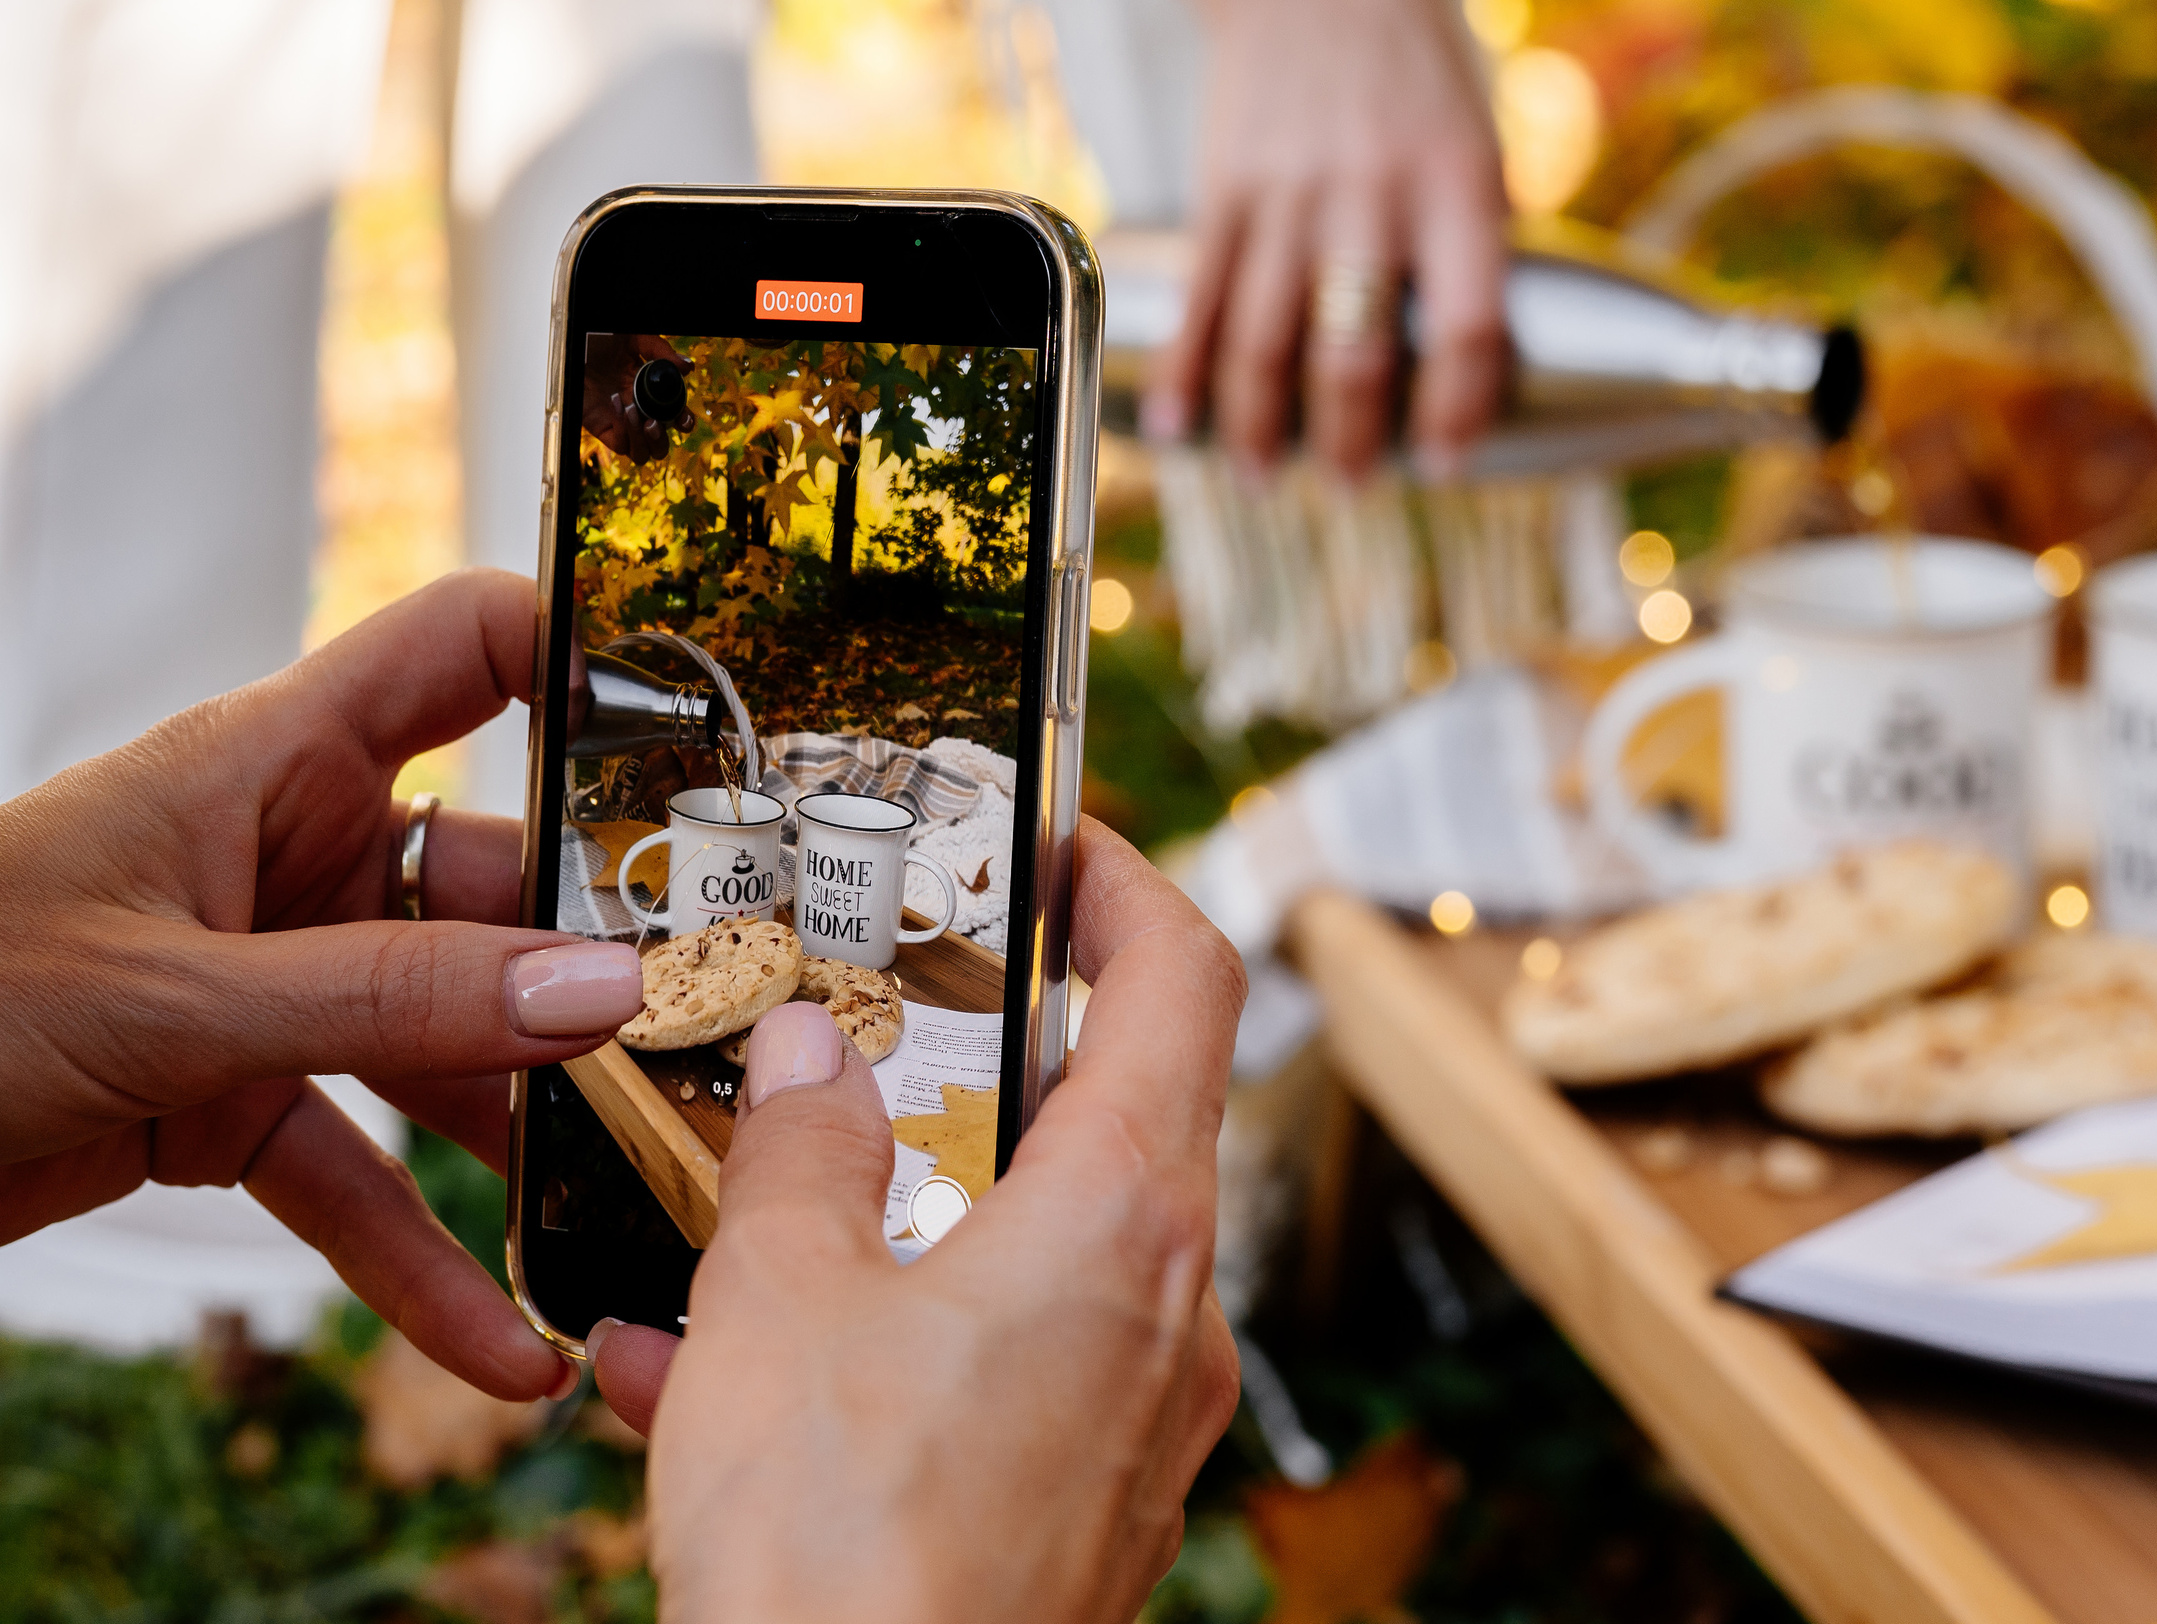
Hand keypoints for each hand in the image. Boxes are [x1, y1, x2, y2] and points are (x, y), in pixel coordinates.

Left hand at [0, 570, 643, 1401]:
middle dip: (601, 974)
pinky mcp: (237, 1097)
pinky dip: (424, 1259)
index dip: (583, 659)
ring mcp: (277, 981)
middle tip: (712, 1041)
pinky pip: (364, 1176)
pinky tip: (500, 1342)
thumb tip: (598, 996)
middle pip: (500, 890)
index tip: (705, 736)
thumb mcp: (172, 995)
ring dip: (530, 1137)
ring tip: (631, 1207)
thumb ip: (389, 1001)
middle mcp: (295, 860)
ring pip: (450, 1045)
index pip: (463, 652)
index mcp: (274, 765)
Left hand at [581, 333, 695, 462]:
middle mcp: (636, 412)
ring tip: (634, 412)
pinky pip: (620, 444)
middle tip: (654, 422)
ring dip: (643, 439)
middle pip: (659, 446)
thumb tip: (687, 367)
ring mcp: (618, 422)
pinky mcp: (601, 427)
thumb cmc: (597, 339)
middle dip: (661, 440)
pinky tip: (619, 405)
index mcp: (648, 393)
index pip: (673, 418)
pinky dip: (624, 431)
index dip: (683, 422)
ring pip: (641, 453)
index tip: (683, 419)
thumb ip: (661, 352)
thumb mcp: (634, 338)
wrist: (572, 343)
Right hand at [588, 821, 1244, 1623]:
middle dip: (985, 1059)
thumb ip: (802, 1154)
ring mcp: (1142, 1415)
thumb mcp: (782, 1303)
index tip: (1058, 840)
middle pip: (1117, 1111)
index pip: (1187, 977)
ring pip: (1042, 1250)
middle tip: (879, 1022)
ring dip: (911, 1212)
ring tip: (759, 1215)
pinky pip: (1006, 1372)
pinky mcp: (1092, 1502)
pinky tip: (733, 1368)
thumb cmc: (846, 1554)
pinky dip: (900, 1338)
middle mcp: (1171, 1310)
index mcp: (1127, 1218)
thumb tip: (806, 1061)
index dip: (1129, 881)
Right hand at [1141, 0, 1510, 483]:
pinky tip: (1182, 431)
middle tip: (1355, 486)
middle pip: (1355, 353)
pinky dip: (1190, 376)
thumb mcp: (1478, 139)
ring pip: (1269, 343)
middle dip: (1354, 441)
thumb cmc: (1410, 69)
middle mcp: (1371, 194)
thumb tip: (1471, 369)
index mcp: (1456, 183)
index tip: (1450, 462)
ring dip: (1266, 430)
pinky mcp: (1223, 191)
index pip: (1468, 328)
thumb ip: (1476, 244)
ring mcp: (1288, 195)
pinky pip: (1205, 303)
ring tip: (1270, 481)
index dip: (1460, 411)